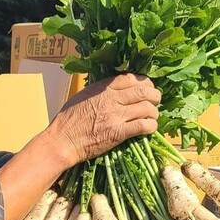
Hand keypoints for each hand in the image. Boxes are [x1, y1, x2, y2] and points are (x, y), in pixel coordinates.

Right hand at [46, 73, 160, 167]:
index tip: (147, 87)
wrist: (63, 140)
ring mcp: (116, 116)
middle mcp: (111, 99)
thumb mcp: (83, 96)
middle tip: (156, 100)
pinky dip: (151, 126)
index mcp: (102, 88)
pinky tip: (150, 127)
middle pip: (143, 91)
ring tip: (153, 115)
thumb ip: (100, 90)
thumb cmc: (68, 119)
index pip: (130, 78)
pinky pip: (143, 126)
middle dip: (154, 95)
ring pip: (146, 108)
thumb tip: (116, 88)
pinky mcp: (119, 133)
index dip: (144, 82)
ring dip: (154, 112)